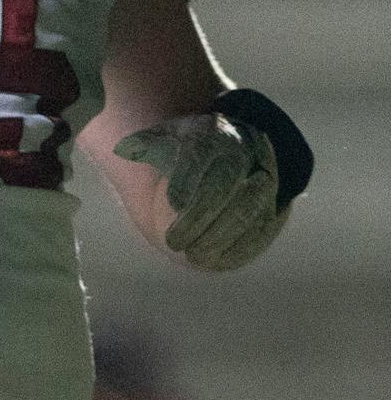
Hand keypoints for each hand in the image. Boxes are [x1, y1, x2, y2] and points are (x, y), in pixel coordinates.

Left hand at [114, 112, 285, 270]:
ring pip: (246, 211)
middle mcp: (246, 157)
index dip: (185, 184)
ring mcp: (265, 182)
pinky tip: (219, 261)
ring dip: (220, 237)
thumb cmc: (192, 147)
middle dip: (198, 219)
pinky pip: (263, 227)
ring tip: (194, 256)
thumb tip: (123, 150)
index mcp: (217, 137)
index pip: (201, 161)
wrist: (238, 147)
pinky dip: (242, 246)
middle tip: (173, 243)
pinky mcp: (275, 206)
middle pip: (223, 190)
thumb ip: (146, 145)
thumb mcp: (168, 137)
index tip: (169, 204)